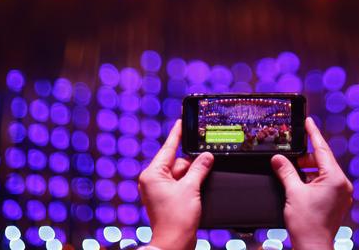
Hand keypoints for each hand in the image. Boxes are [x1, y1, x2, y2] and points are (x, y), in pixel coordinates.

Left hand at [139, 120, 213, 249]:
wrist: (174, 244)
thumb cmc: (175, 220)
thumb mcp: (190, 188)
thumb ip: (199, 169)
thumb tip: (206, 156)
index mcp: (152, 174)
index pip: (168, 148)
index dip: (177, 134)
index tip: (181, 121)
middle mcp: (153, 181)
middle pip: (177, 162)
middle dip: (192, 165)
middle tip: (206, 164)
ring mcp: (160, 191)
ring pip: (182, 174)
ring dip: (193, 177)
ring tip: (196, 191)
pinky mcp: (168, 199)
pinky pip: (182, 185)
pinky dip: (191, 185)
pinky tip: (198, 190)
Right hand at [271, 117, 352, 248]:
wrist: (313, 248)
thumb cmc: (307, 224)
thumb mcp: (293, 193)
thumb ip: (286, 171)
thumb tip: (278, 158)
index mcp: (335, 179)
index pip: (323, 150)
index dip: (314, 134)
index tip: (309, 121)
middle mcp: (342, 184)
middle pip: (323, 161)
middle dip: (305, 158)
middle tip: (289, 156)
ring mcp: (341, 194)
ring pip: (323, 173)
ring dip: (307, 171)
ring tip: (291, 173)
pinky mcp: (337, 202)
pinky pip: (325, 183)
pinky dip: (312, 180)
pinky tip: (298, 183)